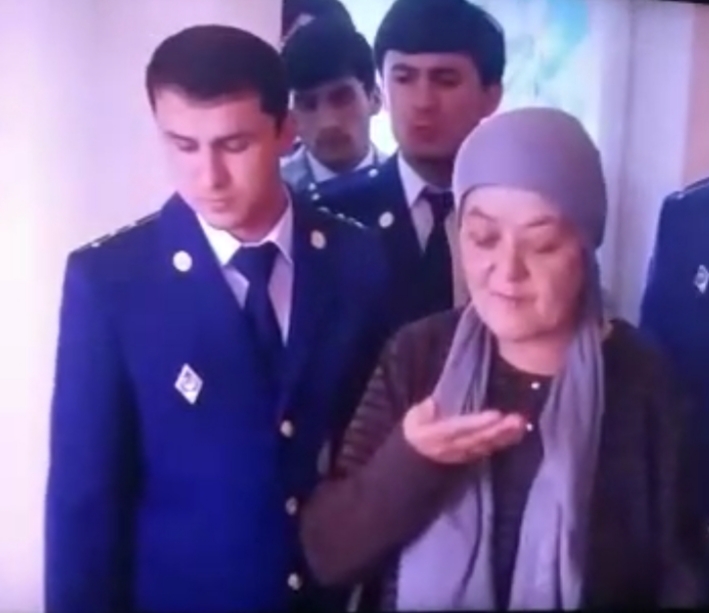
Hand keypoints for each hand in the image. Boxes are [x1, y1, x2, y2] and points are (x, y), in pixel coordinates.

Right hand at [402, 397, 527, 464]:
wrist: (416, 459)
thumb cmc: (416, 431)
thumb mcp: (413, 418)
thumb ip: (423, 411)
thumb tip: (432, 403)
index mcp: (437, 435)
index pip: (460, 428)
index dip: (478, 422)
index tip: (496, 414)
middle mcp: (453, 447)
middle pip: (478, 439)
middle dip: (499, 430)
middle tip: (517, 419)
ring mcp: (464, 454)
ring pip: (486, 446)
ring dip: (505, 436)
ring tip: (521, 424)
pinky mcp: (472, 456)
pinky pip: (489, 450)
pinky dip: (504, 442)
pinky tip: (516, 433)